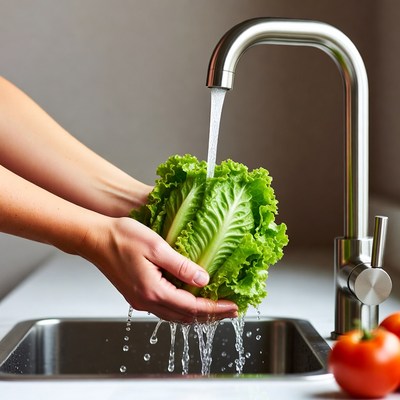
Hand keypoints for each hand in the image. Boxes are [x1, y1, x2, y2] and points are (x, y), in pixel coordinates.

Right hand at [82, 217, 238, 322]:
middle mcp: (146, 301)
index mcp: (153, 290)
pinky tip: (190, 301)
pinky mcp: (137, 295)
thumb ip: (181, 265)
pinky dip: (183, 309)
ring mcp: (140, 300)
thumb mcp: (156, 247)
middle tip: (231, 311)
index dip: (216, 308)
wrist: (95, 239)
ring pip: (175, 315)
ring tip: (215, 309)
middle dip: (211, 315)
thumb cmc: (122, 238)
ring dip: (198, 314)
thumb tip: (203, 279)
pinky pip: (165, 308)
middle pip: (186, 316)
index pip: (193, 306)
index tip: (233, 306)